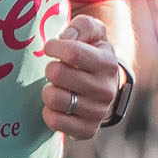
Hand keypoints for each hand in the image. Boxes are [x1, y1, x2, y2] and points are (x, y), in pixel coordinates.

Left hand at [40, 10, 123, 139]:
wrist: (105, 86)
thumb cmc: (93, 54)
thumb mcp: (93, 33)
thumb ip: (81, 27)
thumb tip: (65, 38)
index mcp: (108, 63)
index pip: (72, 52)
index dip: (53, 47)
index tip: (51, 48)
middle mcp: (106, 90)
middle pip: (58, 74)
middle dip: (50, 68)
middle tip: (55, 69)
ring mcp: (98, 112)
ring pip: (54, 98)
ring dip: (48, 90)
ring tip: (57, 87)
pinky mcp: (88, 130)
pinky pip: (55, 121)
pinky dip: (49, 112)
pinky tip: (57, 105)